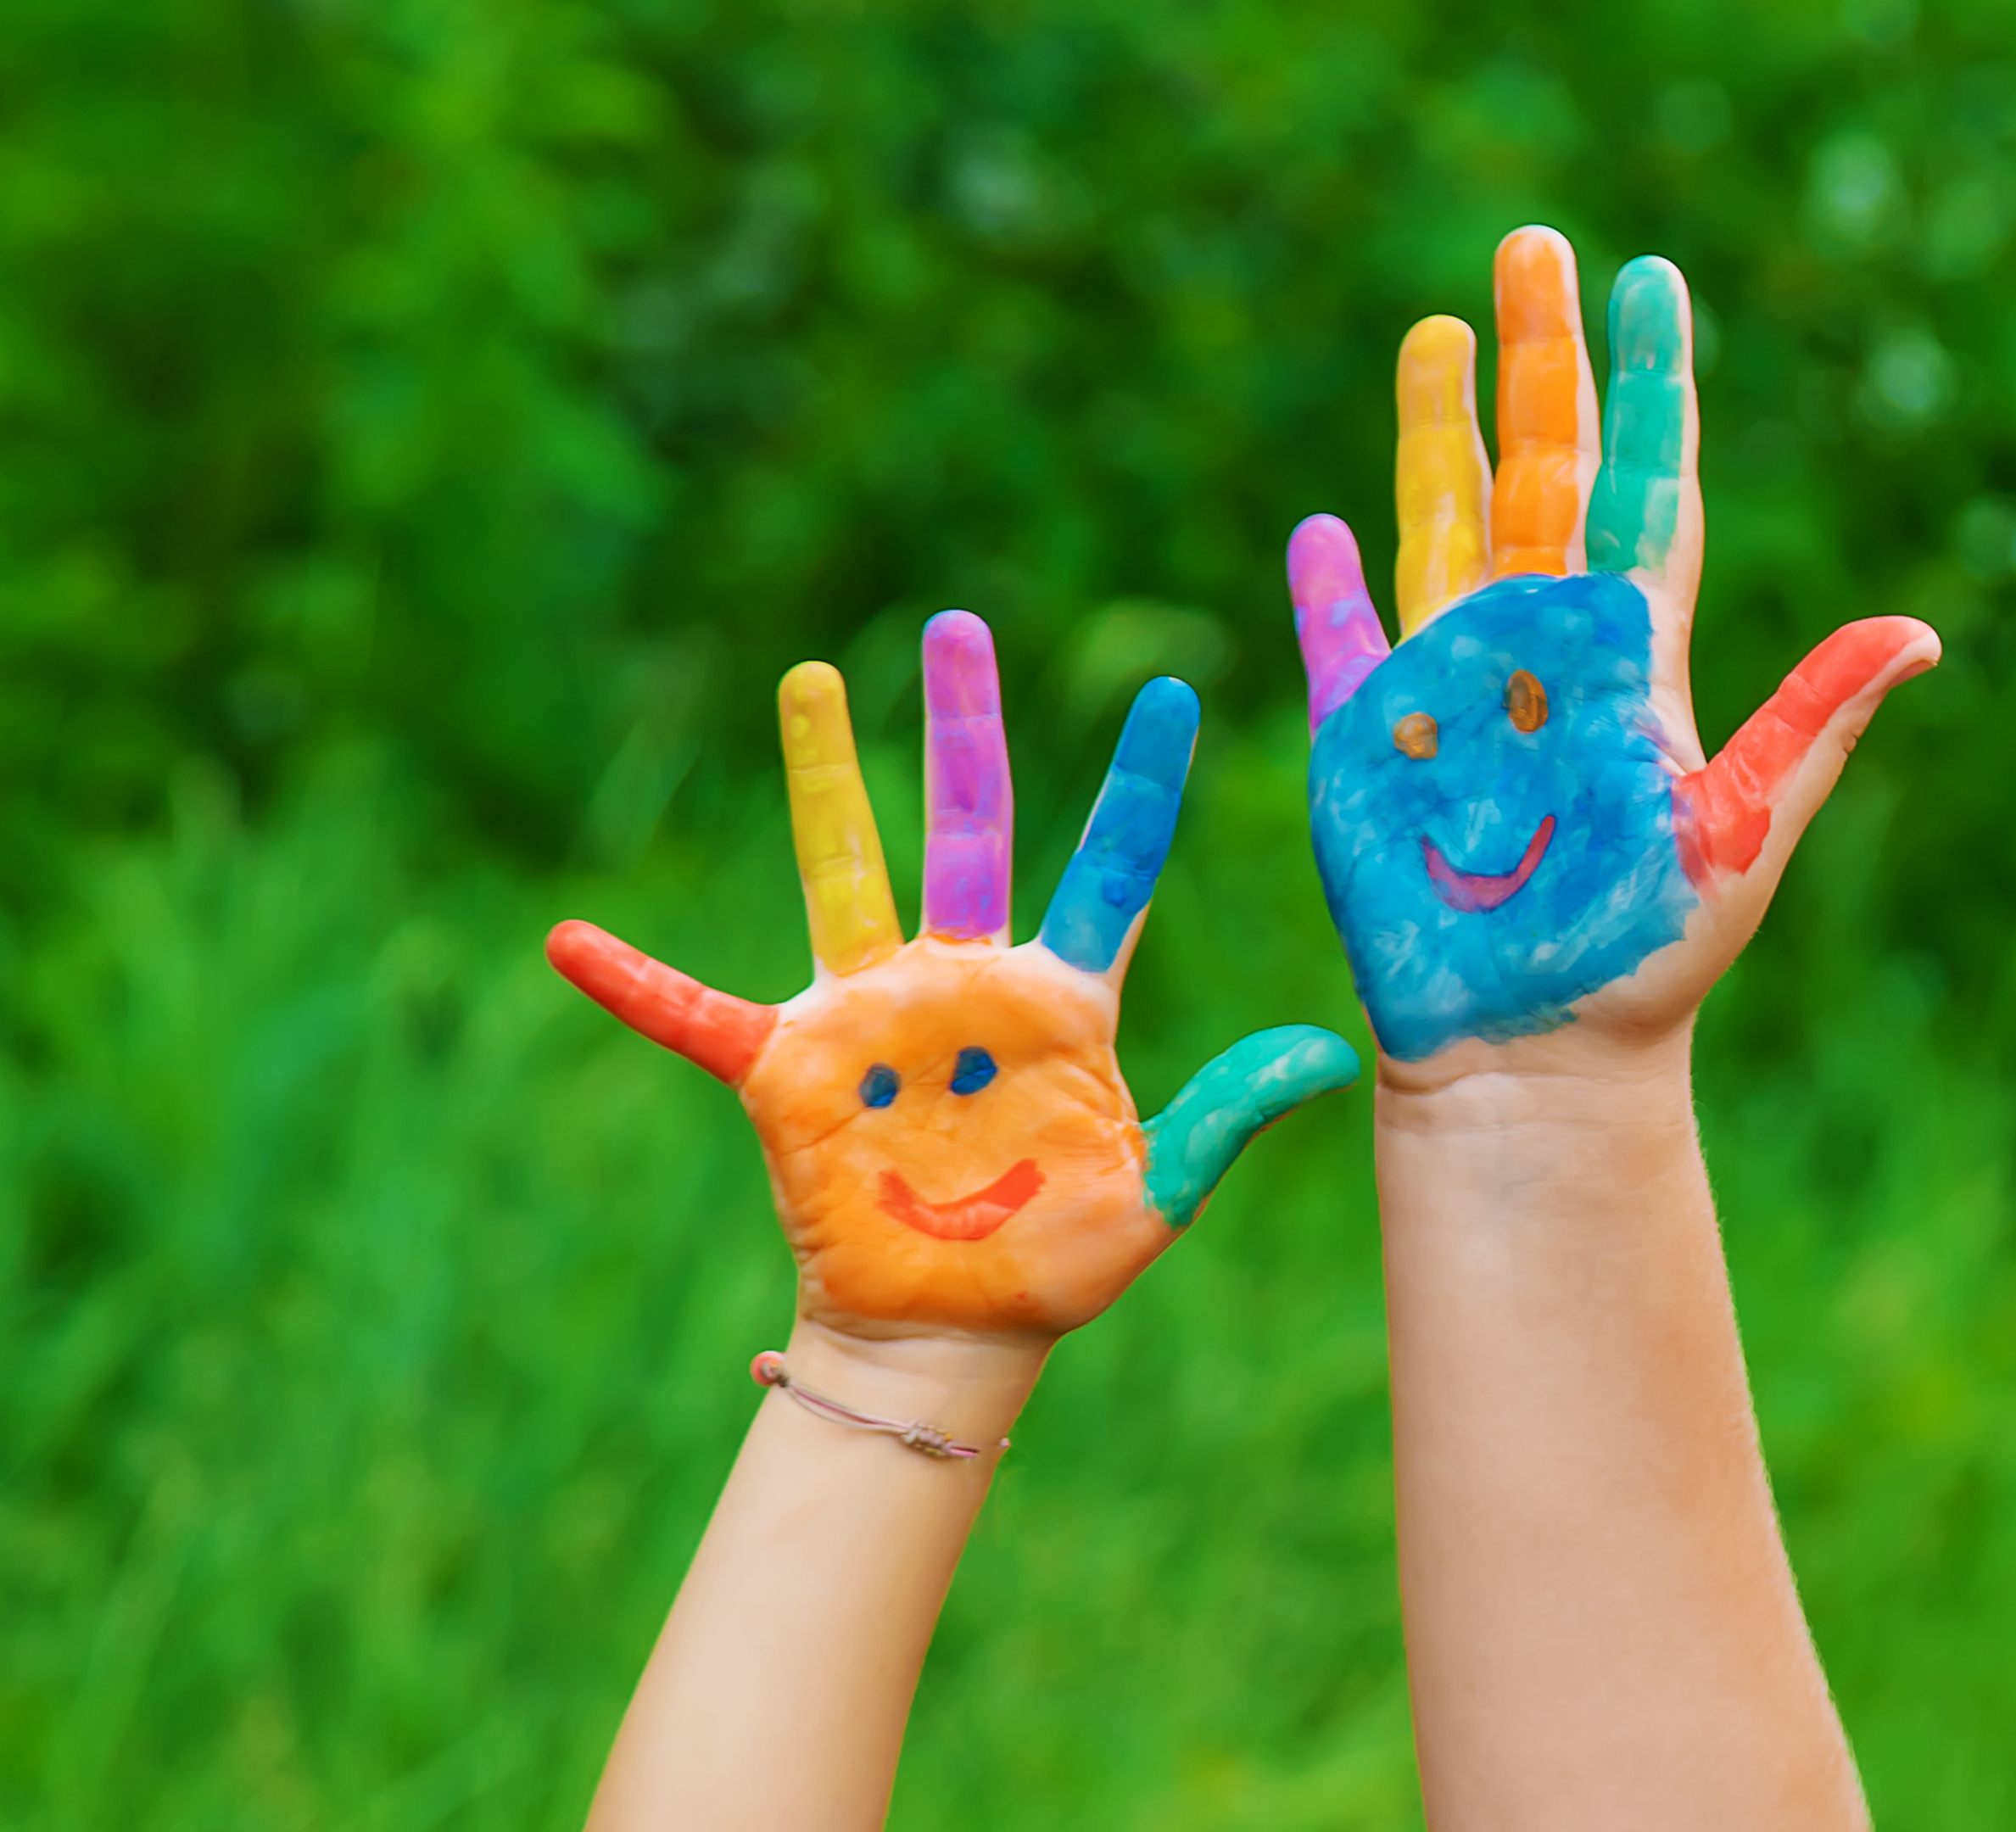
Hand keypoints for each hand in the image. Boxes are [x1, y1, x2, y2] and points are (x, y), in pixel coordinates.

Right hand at [547, 612, 1360, 1344]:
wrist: (961, 1331)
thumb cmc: (1061, 1264)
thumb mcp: (1159, 1191)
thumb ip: (1229, 1113)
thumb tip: (1329, 1055)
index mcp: (1064, 1000)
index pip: (1115, 867)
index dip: (1142, 785)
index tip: (1173, 692)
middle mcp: (967, 982)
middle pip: (971, 827)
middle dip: (965, 727)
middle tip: (961, 623)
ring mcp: (874, 1015)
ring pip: (844, 871)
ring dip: (825, 778)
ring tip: (809, 677)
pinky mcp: (790, 1071)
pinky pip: (693, 1018)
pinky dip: (633, 984)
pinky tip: (566, 940)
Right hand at [1285, 226, 1941, 1068]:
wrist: (1546, 1054)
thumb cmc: (1655, 959)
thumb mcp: (1741, 831)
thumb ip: (1813, 723)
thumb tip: (1920, 633)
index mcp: (1632, 657)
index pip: (1645, 486)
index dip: (1646, 383)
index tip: (1649, 280)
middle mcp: (1542, 649)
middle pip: (1539, 471)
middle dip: (1536, 359)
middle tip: (1536, 243)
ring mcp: (1453, 688)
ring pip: (1443, 521)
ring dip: (1436, 430)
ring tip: (1441, 329)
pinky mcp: (1372, 745)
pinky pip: (1346, 642)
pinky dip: (1331, 587)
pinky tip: (1322, 525)